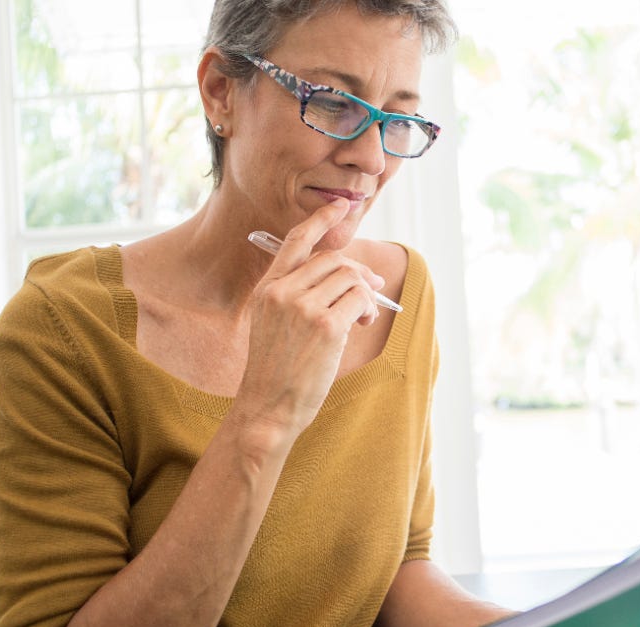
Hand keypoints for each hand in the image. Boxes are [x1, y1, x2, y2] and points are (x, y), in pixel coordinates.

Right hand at [233, 199, 384, 434]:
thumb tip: (352, 276)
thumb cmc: (276, 372)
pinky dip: (368, 308)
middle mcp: (282, 292)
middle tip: (372, 291)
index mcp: (267, 290)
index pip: (294, 242)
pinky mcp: (326, 326)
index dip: (320, 220)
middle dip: (359, 272)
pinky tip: (362, 324)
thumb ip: (299, 296)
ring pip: (350, 278)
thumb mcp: (274, 325)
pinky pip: (360, 300)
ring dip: (365, 295)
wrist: (267, 407)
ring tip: (362, 317)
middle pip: (333, 260)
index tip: (341, 206)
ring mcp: (302, 307)